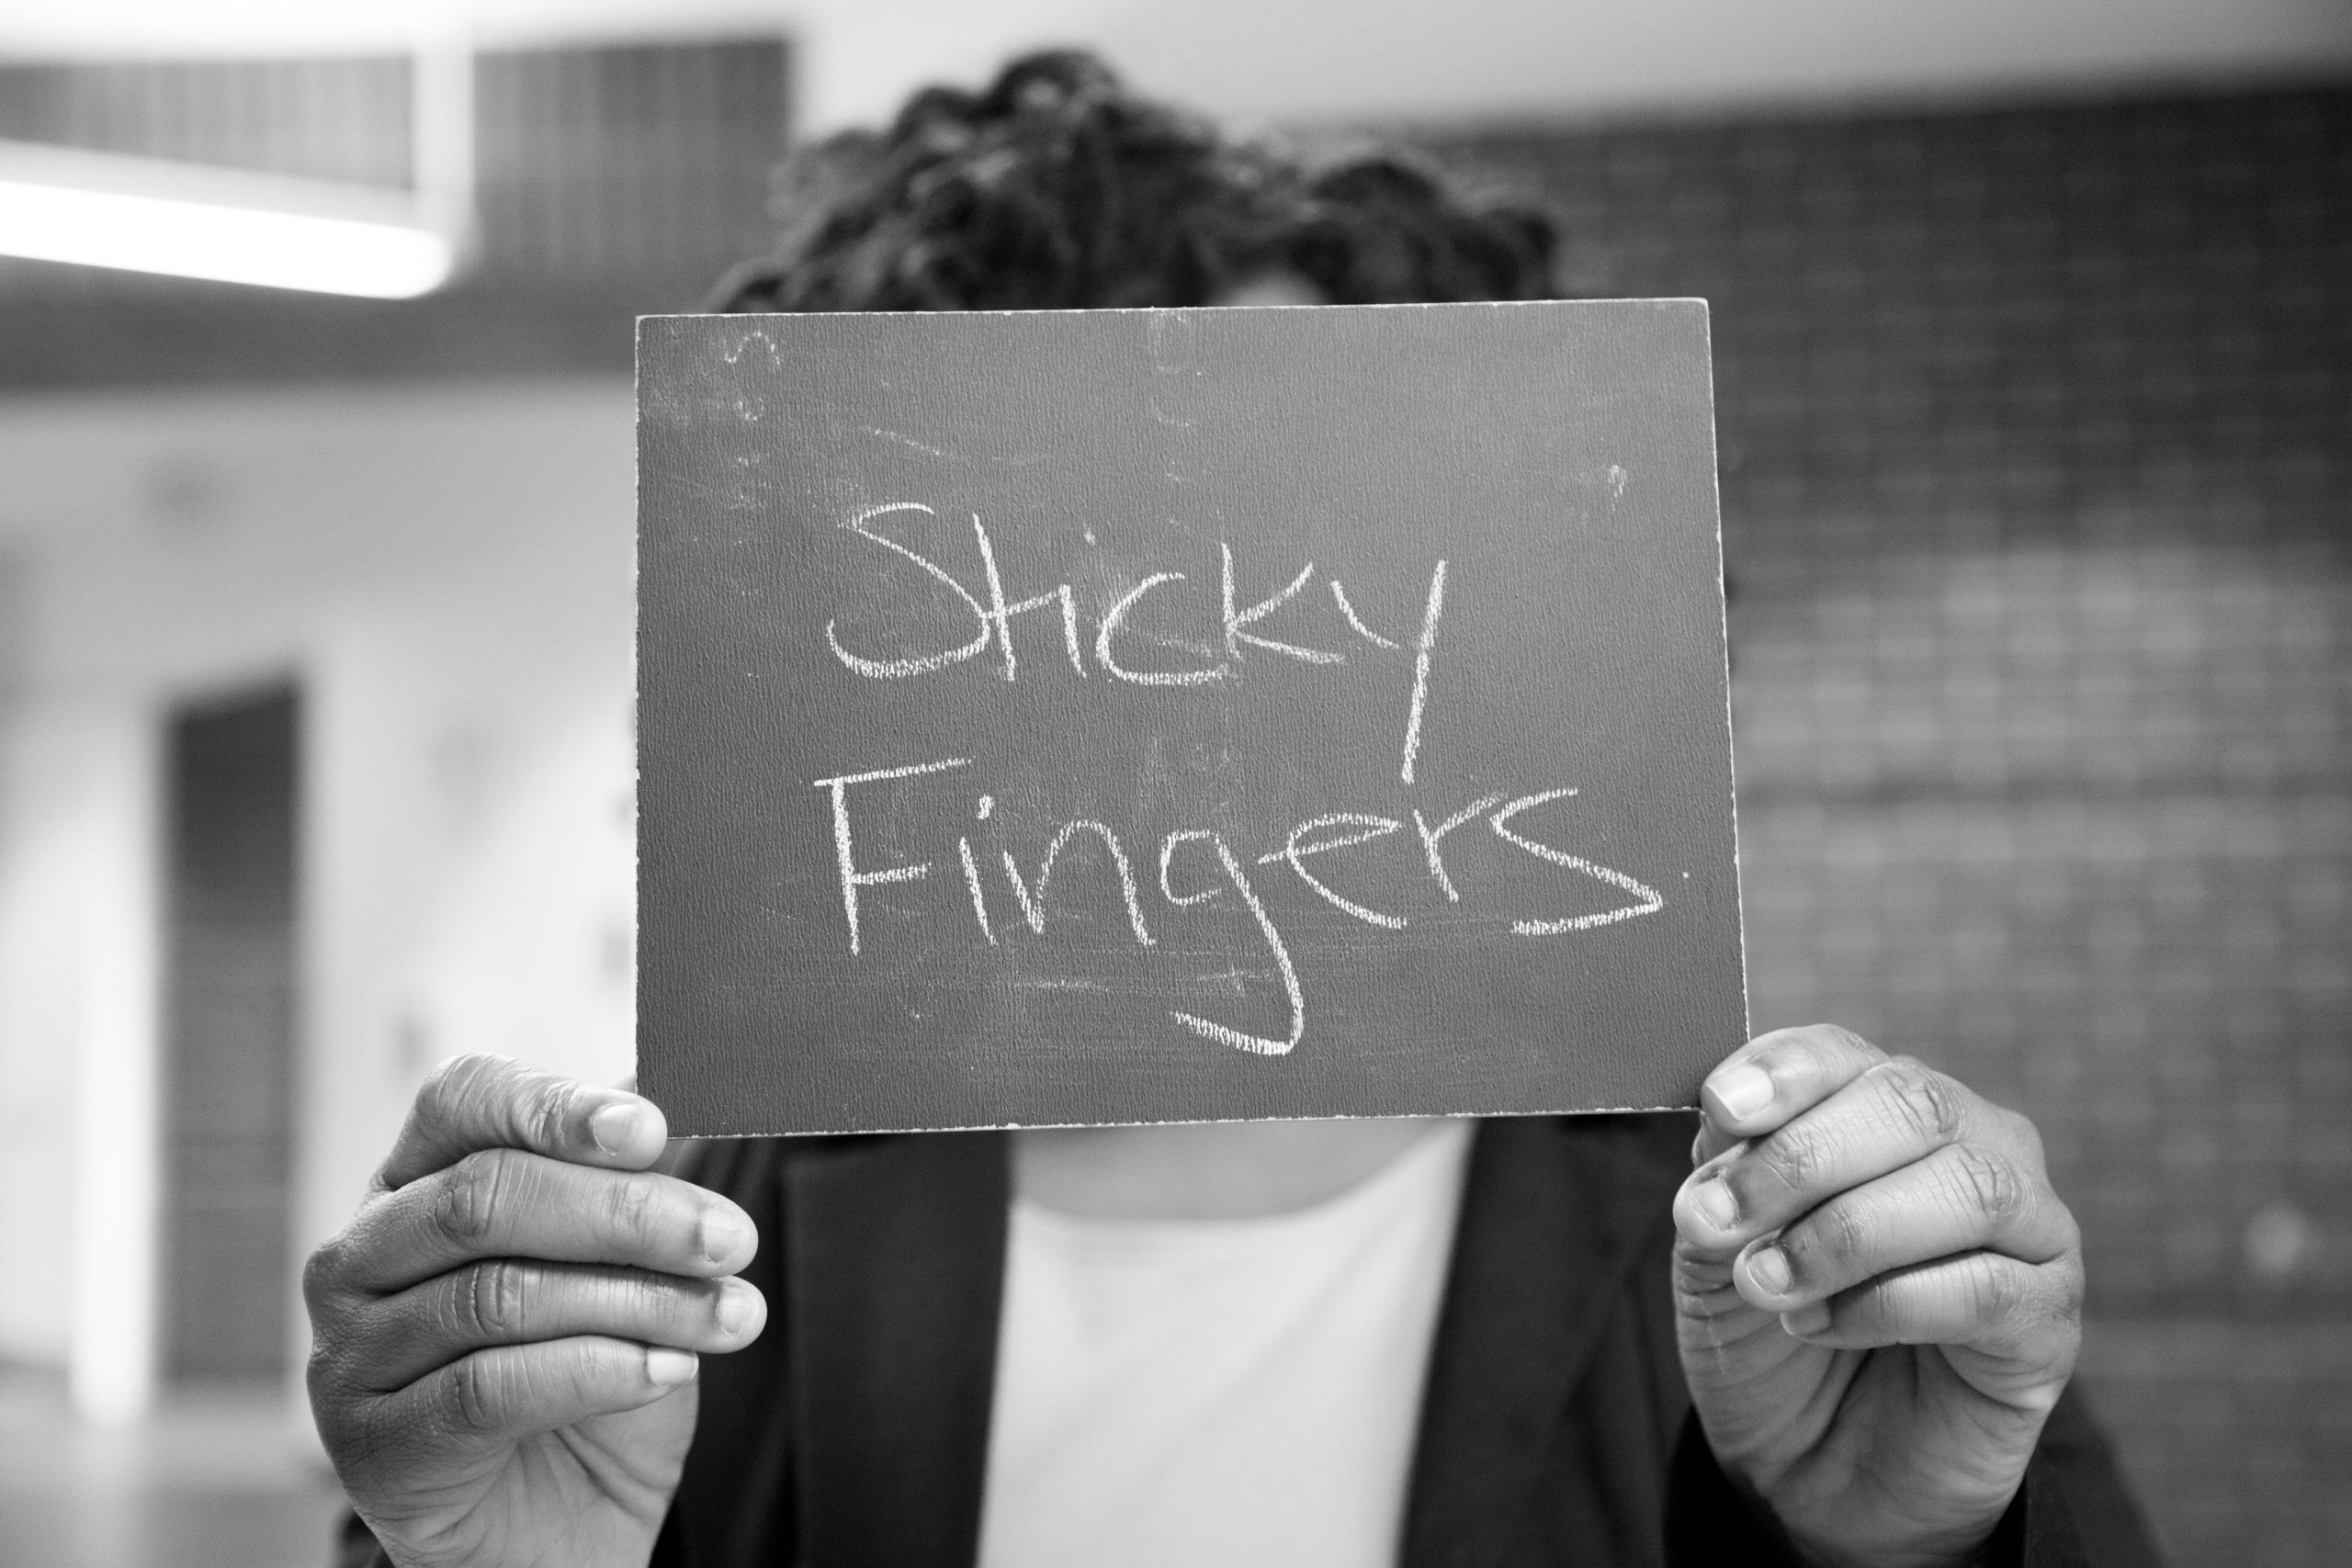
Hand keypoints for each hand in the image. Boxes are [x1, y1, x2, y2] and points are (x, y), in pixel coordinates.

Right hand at [304, 1056, 765, 1567]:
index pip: (461, 1101)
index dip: (555, 1106)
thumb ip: (635, 1171)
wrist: (561, 1525)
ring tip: (731, 1315)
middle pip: (486, 1198)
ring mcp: (351, 1354)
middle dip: (627, 1214)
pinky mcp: (373, 1447)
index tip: (653, 1128)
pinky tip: (670, 1370)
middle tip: (729, 1237)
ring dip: (639, 1300)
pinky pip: (489, 1389)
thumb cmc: (588, 1368)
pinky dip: (598, 1371)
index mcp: (413, 1181)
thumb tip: (685, 1073)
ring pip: (499, 1296)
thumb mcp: (624, 1258)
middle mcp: (361, 1256)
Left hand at [1671, 1026, 2081, 1567]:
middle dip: (1802, 1158)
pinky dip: (1890, 1304)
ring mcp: (2027, 1228)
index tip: (1720, 1110)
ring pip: (1967, 1187)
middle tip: (1721, 1223)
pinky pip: (1990, 1287)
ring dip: (1847, 1234)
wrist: (1817, 1475)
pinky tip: (1825, 1328)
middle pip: (1911, 1103)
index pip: (1843, 1054)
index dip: (1783, 1072)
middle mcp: (1971, 1144)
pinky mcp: (2051, 1319)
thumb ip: (1720, 1189)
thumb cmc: (1773, 1341)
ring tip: (1770, 1285)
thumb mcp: (1717, 1257)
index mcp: (1880, 1109)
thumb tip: (1721, 1141)